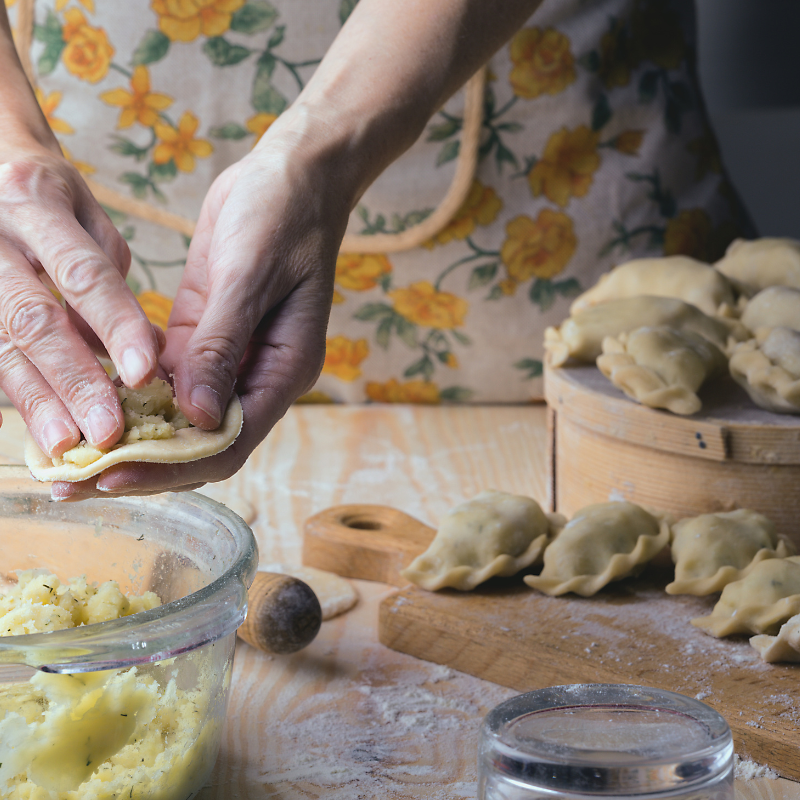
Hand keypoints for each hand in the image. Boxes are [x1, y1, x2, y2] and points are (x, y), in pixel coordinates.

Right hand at [0, 143, 161, 458]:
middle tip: (108, 430)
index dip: (114, 325)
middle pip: (32, 319)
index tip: (145, 373)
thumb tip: (140, 348)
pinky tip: (29, 429)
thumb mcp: (85, 210)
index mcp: (33, 200)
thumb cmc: (45, 193)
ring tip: (66, 445)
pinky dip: (11, 394)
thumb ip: (108, 274)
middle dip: (74, 379)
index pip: (82, 273)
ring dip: (36, 400)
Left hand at [52, 113, 349, 498]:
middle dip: (140, 465)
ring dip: (130, 435)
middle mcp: (257, 376)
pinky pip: (167, 379)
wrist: (294, 175)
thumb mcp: (251, 275)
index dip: (170, 466)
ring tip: (72, 451)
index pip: (228, 442)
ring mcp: (230, 358)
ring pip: (179, 417)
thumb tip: (196, 417)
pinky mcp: (204, 335)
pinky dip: (132, 394)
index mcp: (283, 370)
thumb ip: (224, 345)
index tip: (112, 474)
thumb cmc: (285, 216)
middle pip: (199, 442)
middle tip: (74, 480)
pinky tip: (90, 399)